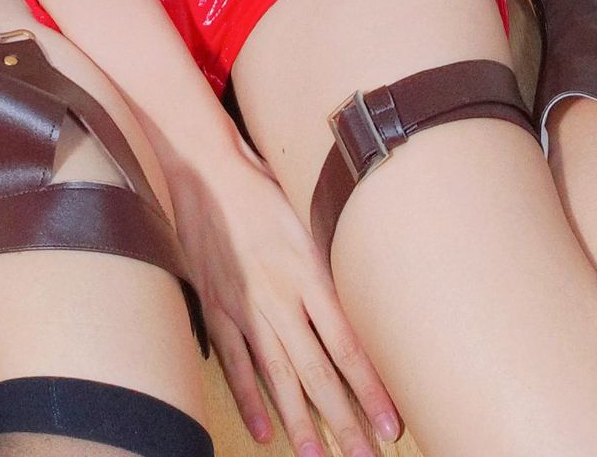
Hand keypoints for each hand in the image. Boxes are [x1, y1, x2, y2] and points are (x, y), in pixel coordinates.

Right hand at [167, 137, 401, 453]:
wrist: (205, 169)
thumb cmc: (263, 184)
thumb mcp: (309, 213)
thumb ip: (334, 255)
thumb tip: (367, 282)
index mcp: (309, 273)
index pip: (349, 346)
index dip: (372, 390)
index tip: (392, 424)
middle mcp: (279, 297)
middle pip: (318, 372)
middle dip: (344, 420)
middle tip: (366, 456)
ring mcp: (245, 306)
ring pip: (278, 376)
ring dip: (299, 421)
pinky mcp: (216, 306)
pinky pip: (235, 362)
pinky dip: (248, 398)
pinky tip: (263, 430)